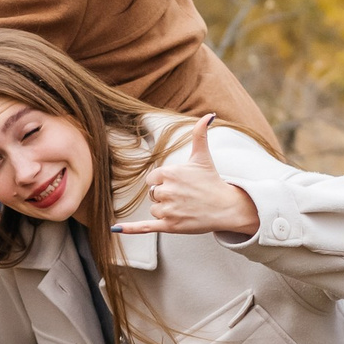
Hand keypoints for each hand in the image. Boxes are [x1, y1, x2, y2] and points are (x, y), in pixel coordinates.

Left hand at [114, 116, 256, 236]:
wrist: (227, 207)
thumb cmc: (212, 181)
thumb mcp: (203, 157)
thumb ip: (200, 135)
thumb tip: (209, 115)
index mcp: (170, 173)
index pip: (152, 180)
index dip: (164, 183)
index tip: (179, 185)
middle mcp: (168, 190)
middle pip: (153, 194)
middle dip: (165, 196)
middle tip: (185, 197)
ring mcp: (169, 209)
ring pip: (154, 209)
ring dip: (166, 210)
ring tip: (185, 208)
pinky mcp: (170, 226)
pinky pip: (145, 226)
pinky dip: (131, 228)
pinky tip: (116, 228)